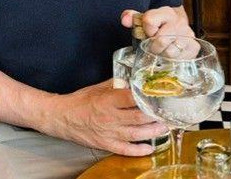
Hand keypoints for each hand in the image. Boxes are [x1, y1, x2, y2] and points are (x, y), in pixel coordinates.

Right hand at [48, 79, 167, 155]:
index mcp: (108, 100)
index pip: (132, 98)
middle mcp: (110, 117)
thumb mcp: (98, 88)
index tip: (160, 95)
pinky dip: (138, 150)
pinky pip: (125, 149)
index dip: (148, 97)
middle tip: (168, 113)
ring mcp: (109, 132)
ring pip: (136, 134)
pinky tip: (149, 148)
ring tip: (164, 128)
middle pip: (139, 117)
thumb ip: (116, 84)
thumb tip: (131, 80)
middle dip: (156, 116)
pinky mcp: (106, 144)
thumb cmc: (80, 101)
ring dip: (152, 132)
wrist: (62, 117)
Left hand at [121, 6, 196, 57]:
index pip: (149, 21)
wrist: (177, 28)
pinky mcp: (194, 47)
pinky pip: (178, 59)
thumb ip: (132, 18)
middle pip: (159, 40)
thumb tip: (125, 20)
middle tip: (153, 45)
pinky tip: (171, 52)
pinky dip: (172, 59)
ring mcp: (188, 34)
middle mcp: (179, 22)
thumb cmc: (158, 25)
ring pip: (169, 52)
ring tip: (162, 49)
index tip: (148, 32)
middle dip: (153, 46)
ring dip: (162, 54)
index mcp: (166, 12)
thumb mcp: (144, 19)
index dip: (146, 30)